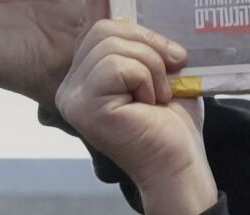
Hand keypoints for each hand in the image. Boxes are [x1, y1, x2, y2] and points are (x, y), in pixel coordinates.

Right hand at [56, 17, 211, 214]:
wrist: (180, 163)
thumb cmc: (173, 122)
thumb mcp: (159, 68)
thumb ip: (141, 41)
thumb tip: (115, 2)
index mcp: (85, 77)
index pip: (99, 26)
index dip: (124, 22)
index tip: (136, 26)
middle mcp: (70, 88)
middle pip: (105, 30)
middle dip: (149, 46)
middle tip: (169, 77)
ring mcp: (73, 98)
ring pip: (113, 46)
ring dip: (151, 68)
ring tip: (157, 97)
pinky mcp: (83, 107)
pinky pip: (117, 66)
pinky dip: (145, 81)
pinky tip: (148, 106)